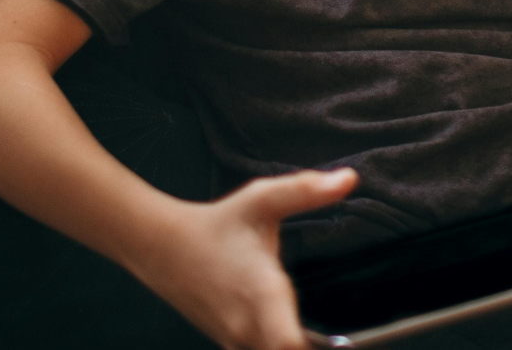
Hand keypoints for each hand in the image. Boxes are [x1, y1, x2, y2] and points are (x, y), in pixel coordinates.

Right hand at [126, 169, 357, 349]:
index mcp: (261, 292)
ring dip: (295, 347)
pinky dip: (276, 347)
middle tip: (341, 339)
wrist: (163, 248)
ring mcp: (235, 340)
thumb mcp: (262, 200)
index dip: (316, 349)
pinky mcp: (229, 344)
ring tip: (316, 335)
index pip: (289, 344)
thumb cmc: (217, 224)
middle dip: (315, 348)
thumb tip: (348, 179)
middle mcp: (247, 325)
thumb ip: (306, 191)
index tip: (342, 343)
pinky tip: (287, 333)